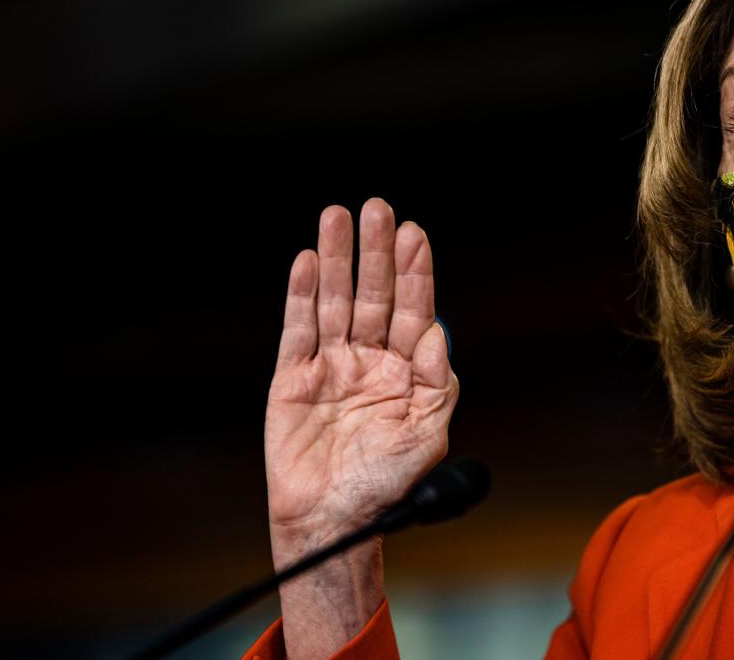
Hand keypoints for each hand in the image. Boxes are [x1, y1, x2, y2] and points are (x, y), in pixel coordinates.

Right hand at [265, 198, 457, 548]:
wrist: (335, 523)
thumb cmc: (387, 485)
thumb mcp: (429, 435)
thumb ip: (439, 383)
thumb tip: (440, 333)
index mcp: (406, 370)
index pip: (414, 309)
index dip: (415, 272)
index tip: (415, 234)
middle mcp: (369, 360)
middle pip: (373, 294)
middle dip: (375, 253)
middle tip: (377, 209)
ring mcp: (330, 366)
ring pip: (333, 302)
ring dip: (335, 260)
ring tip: (336, 217)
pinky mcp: (293, 379)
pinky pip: (296, 330)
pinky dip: (299, 295)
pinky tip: (304, 261)